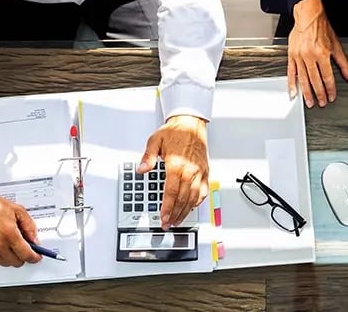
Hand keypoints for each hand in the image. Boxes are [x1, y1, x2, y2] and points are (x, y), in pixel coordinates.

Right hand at [0, 179, 41, 266]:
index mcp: (9, 234)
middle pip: (17, 262)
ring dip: (11, 256)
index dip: (34, 257)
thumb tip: (34, 239)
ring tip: (9, 243)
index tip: (37, 257)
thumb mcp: (17, 210)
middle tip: (24, 247)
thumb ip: (29, 226)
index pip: (26, 255)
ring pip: (5, 263)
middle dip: (23, 256)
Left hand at [137, 115, 208, 229]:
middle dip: (175, 214)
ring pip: (194, 197)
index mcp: (176, 165)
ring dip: (185, 211)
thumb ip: (148, 157)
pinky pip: (203, 191)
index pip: (171, 192)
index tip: (163, 218)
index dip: (167, 208)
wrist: (191, 123)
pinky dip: (198, 201)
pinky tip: (192, 207)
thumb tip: (142, 169)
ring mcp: (199, 172)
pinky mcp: (205, 171)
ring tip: (178, 220)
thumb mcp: (155, 141)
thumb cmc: (175, 132)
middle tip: (168, 224)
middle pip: (182, 199)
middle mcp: (190, 171)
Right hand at [287, 0, 347, 107]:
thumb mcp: (336, 46)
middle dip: (319, 94)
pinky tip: (294, 92)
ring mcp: (299, 56)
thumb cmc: (322, 28)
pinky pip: (291, 72)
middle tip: (322, 103)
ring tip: (310, 102)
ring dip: (307, 92)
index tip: (331, 97)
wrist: (308, 16)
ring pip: (303, 79)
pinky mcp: (291, 55)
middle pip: (315, 80)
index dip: (330, 89)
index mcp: (322, 54)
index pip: (327, 77)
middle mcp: (310, 56)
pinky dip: (292, 84)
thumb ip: (344, 64)